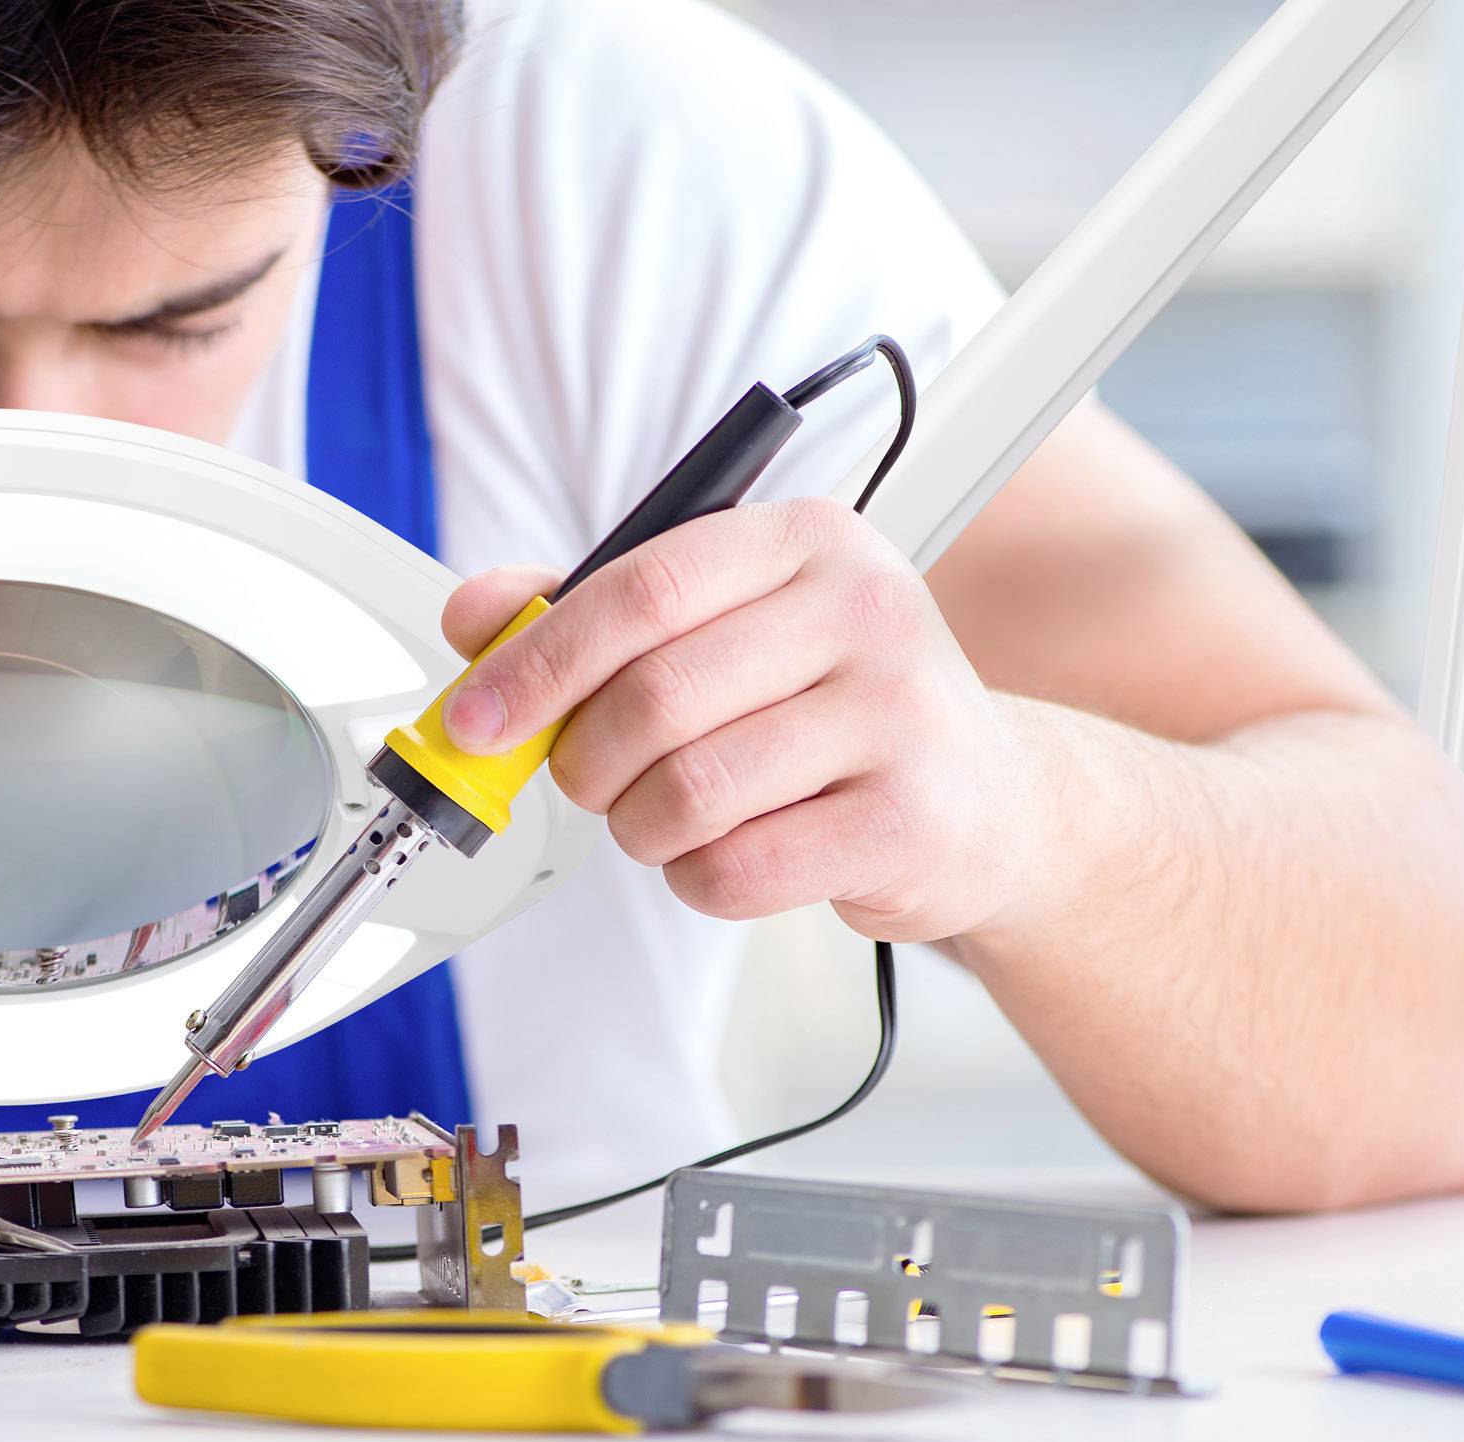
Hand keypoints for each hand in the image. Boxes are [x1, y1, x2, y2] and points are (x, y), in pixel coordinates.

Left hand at [439, 499, 1046, 942]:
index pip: (638, 589)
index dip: (536, 662)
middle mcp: (865, 609)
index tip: (474, 720)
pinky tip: (728, 857)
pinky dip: (699, 879)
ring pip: (689, 791)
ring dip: (643, 828)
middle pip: (653, 697)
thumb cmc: (833, 708)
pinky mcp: (908, 821)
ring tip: (667, 819)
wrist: (989, 799)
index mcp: (806, 539)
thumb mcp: (727, 629)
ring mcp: (897, 716)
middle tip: (589, 782)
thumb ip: (597, 612)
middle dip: (585, 761)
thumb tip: (475, 615)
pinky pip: (737, 870)